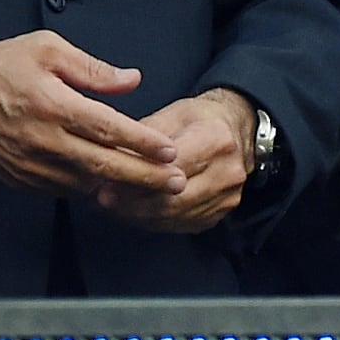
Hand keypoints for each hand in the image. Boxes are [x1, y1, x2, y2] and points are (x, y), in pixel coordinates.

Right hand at [0, 31, 185, 198]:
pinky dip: (91, 191)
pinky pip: (64, 190)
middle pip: (104, 165)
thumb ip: (92, 68)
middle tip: (178, 183)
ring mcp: (31, 166)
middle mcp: (44, 141)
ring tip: (158, 192)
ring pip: (86, 184)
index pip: (108, 128)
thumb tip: (132, 80)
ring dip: (122, 189)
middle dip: (145, 177)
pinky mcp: (21, 180)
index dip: (142, 142)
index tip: (171, 151)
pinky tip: (115, 190)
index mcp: (53, 105)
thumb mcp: (46, 48)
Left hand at [93, 88, 256, 232]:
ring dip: (139, 215)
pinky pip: (180, 225)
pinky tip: (135, 212)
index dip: (137, 179)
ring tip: (114, 206)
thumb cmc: (200, 120)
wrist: (236, 130)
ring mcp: (226, 197)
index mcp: (216, 140)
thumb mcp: (172, 114)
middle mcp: (227, 172)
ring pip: (173, 217)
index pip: (171, 169)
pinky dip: (154, 221)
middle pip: (172, 199)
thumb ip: (143, 139)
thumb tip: (110, 159)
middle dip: (132, 203)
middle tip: (103, 200)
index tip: (108, 183)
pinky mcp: (219, 214)